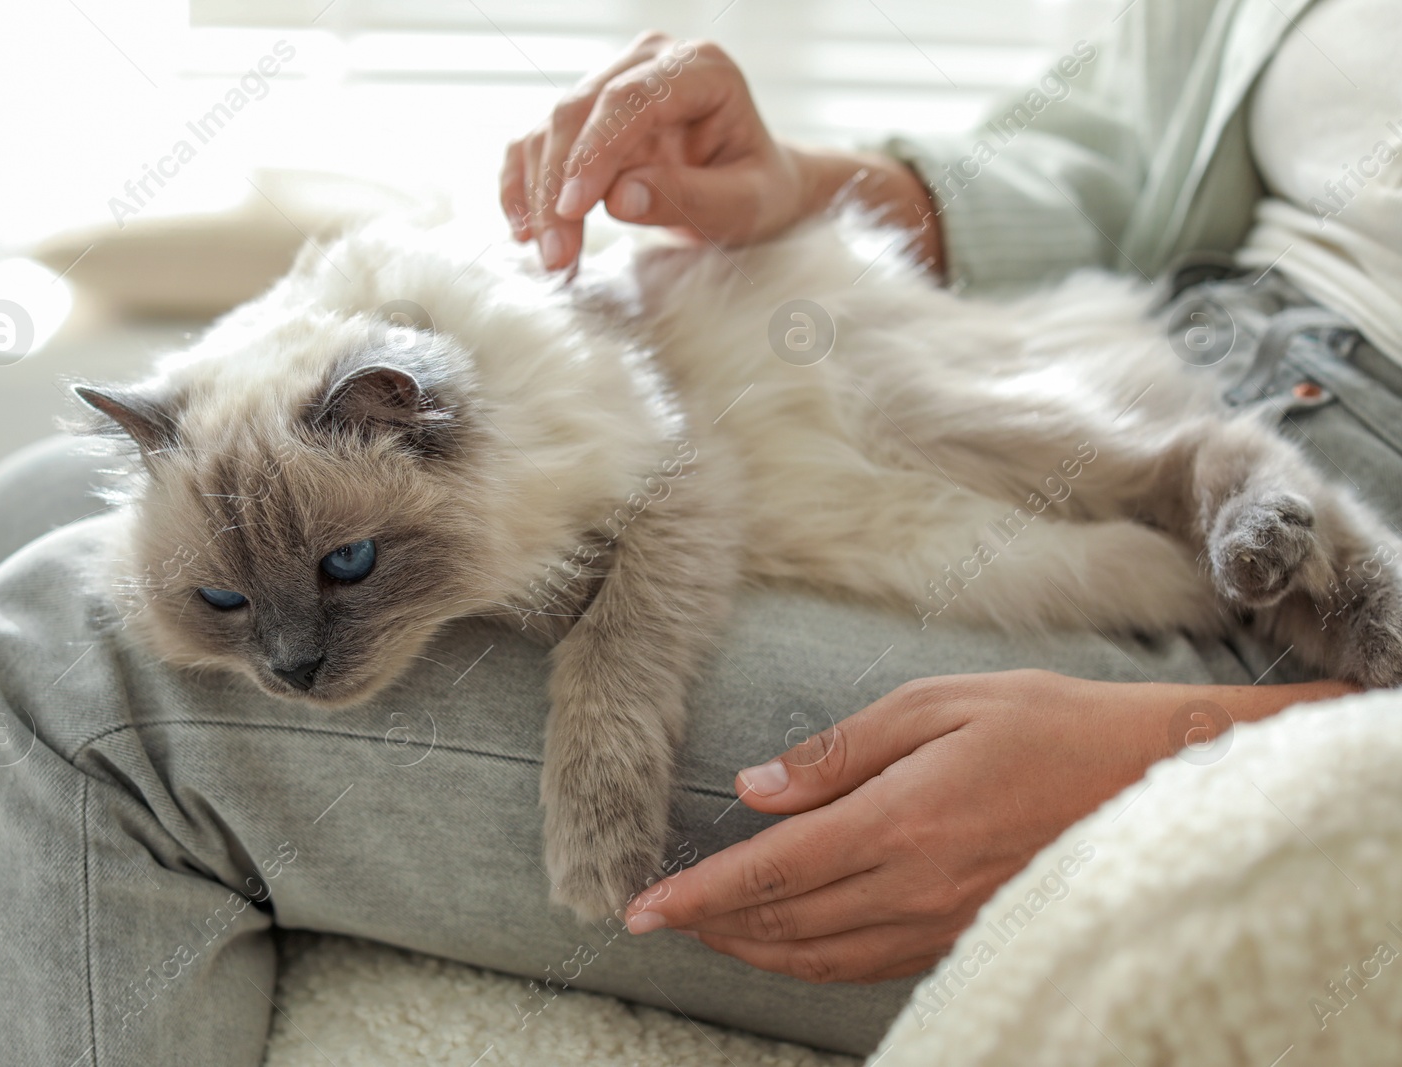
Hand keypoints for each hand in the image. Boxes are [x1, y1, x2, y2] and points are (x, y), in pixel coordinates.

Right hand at [498, 32, 942, 272]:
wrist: (751, 187)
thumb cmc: (757, 190)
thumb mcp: (742, 204)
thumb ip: (689, 196)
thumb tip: (619, 197)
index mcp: (700, 68)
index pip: (630, 98)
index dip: (595, 151)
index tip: (574, 209)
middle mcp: (649, 62)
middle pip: (579, 111)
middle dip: (558, 186)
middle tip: (556, 254)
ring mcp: (612, 83)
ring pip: (551, 129)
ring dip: (538, 196)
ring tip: (551, 257)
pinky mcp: (586, 117)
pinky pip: (536, 144)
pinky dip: (522, 186)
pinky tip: (524, 230)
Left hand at [622, 670, 1353, 982]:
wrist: (1161, 783)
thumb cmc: (1052, 726)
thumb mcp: (939, 705)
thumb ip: (840, 751)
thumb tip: (757, 787)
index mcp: (899, 823)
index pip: (770, 872)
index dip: (698, 894)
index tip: (640, 907)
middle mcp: (913, 888)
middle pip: (783, 924)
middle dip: (711, 925)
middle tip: (661, 915)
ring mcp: (941, 923)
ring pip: (820, 957)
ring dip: (754, 948)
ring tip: (710, 930)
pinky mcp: (964, 937)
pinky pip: (868, 964)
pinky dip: (812, 959)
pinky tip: (793, 940)